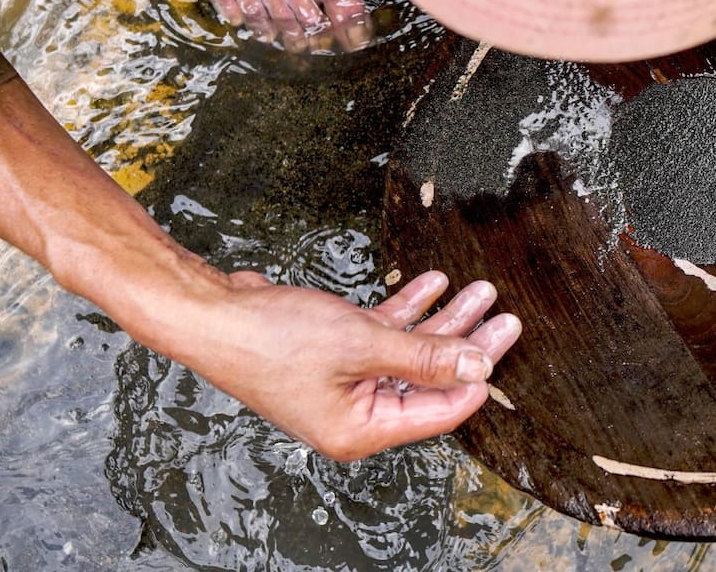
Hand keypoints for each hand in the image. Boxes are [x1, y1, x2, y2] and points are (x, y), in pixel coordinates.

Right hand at [178, 269, 520, 461]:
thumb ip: (423, 357)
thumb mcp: (361, 345)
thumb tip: (476, 365)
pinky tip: (432, 284)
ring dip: (442, 320)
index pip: (439, 412)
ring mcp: (345, 384)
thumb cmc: (270, 339)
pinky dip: (407, 311)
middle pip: (429, 380)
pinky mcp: (334, 356)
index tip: (503, 343)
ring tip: (478, 289)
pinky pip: (384, 336)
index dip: (475, 378)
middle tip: (505, 316)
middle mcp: (356, 413)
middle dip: (467, 343)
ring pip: (410, 353)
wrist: (211, 315)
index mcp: (361, 430)